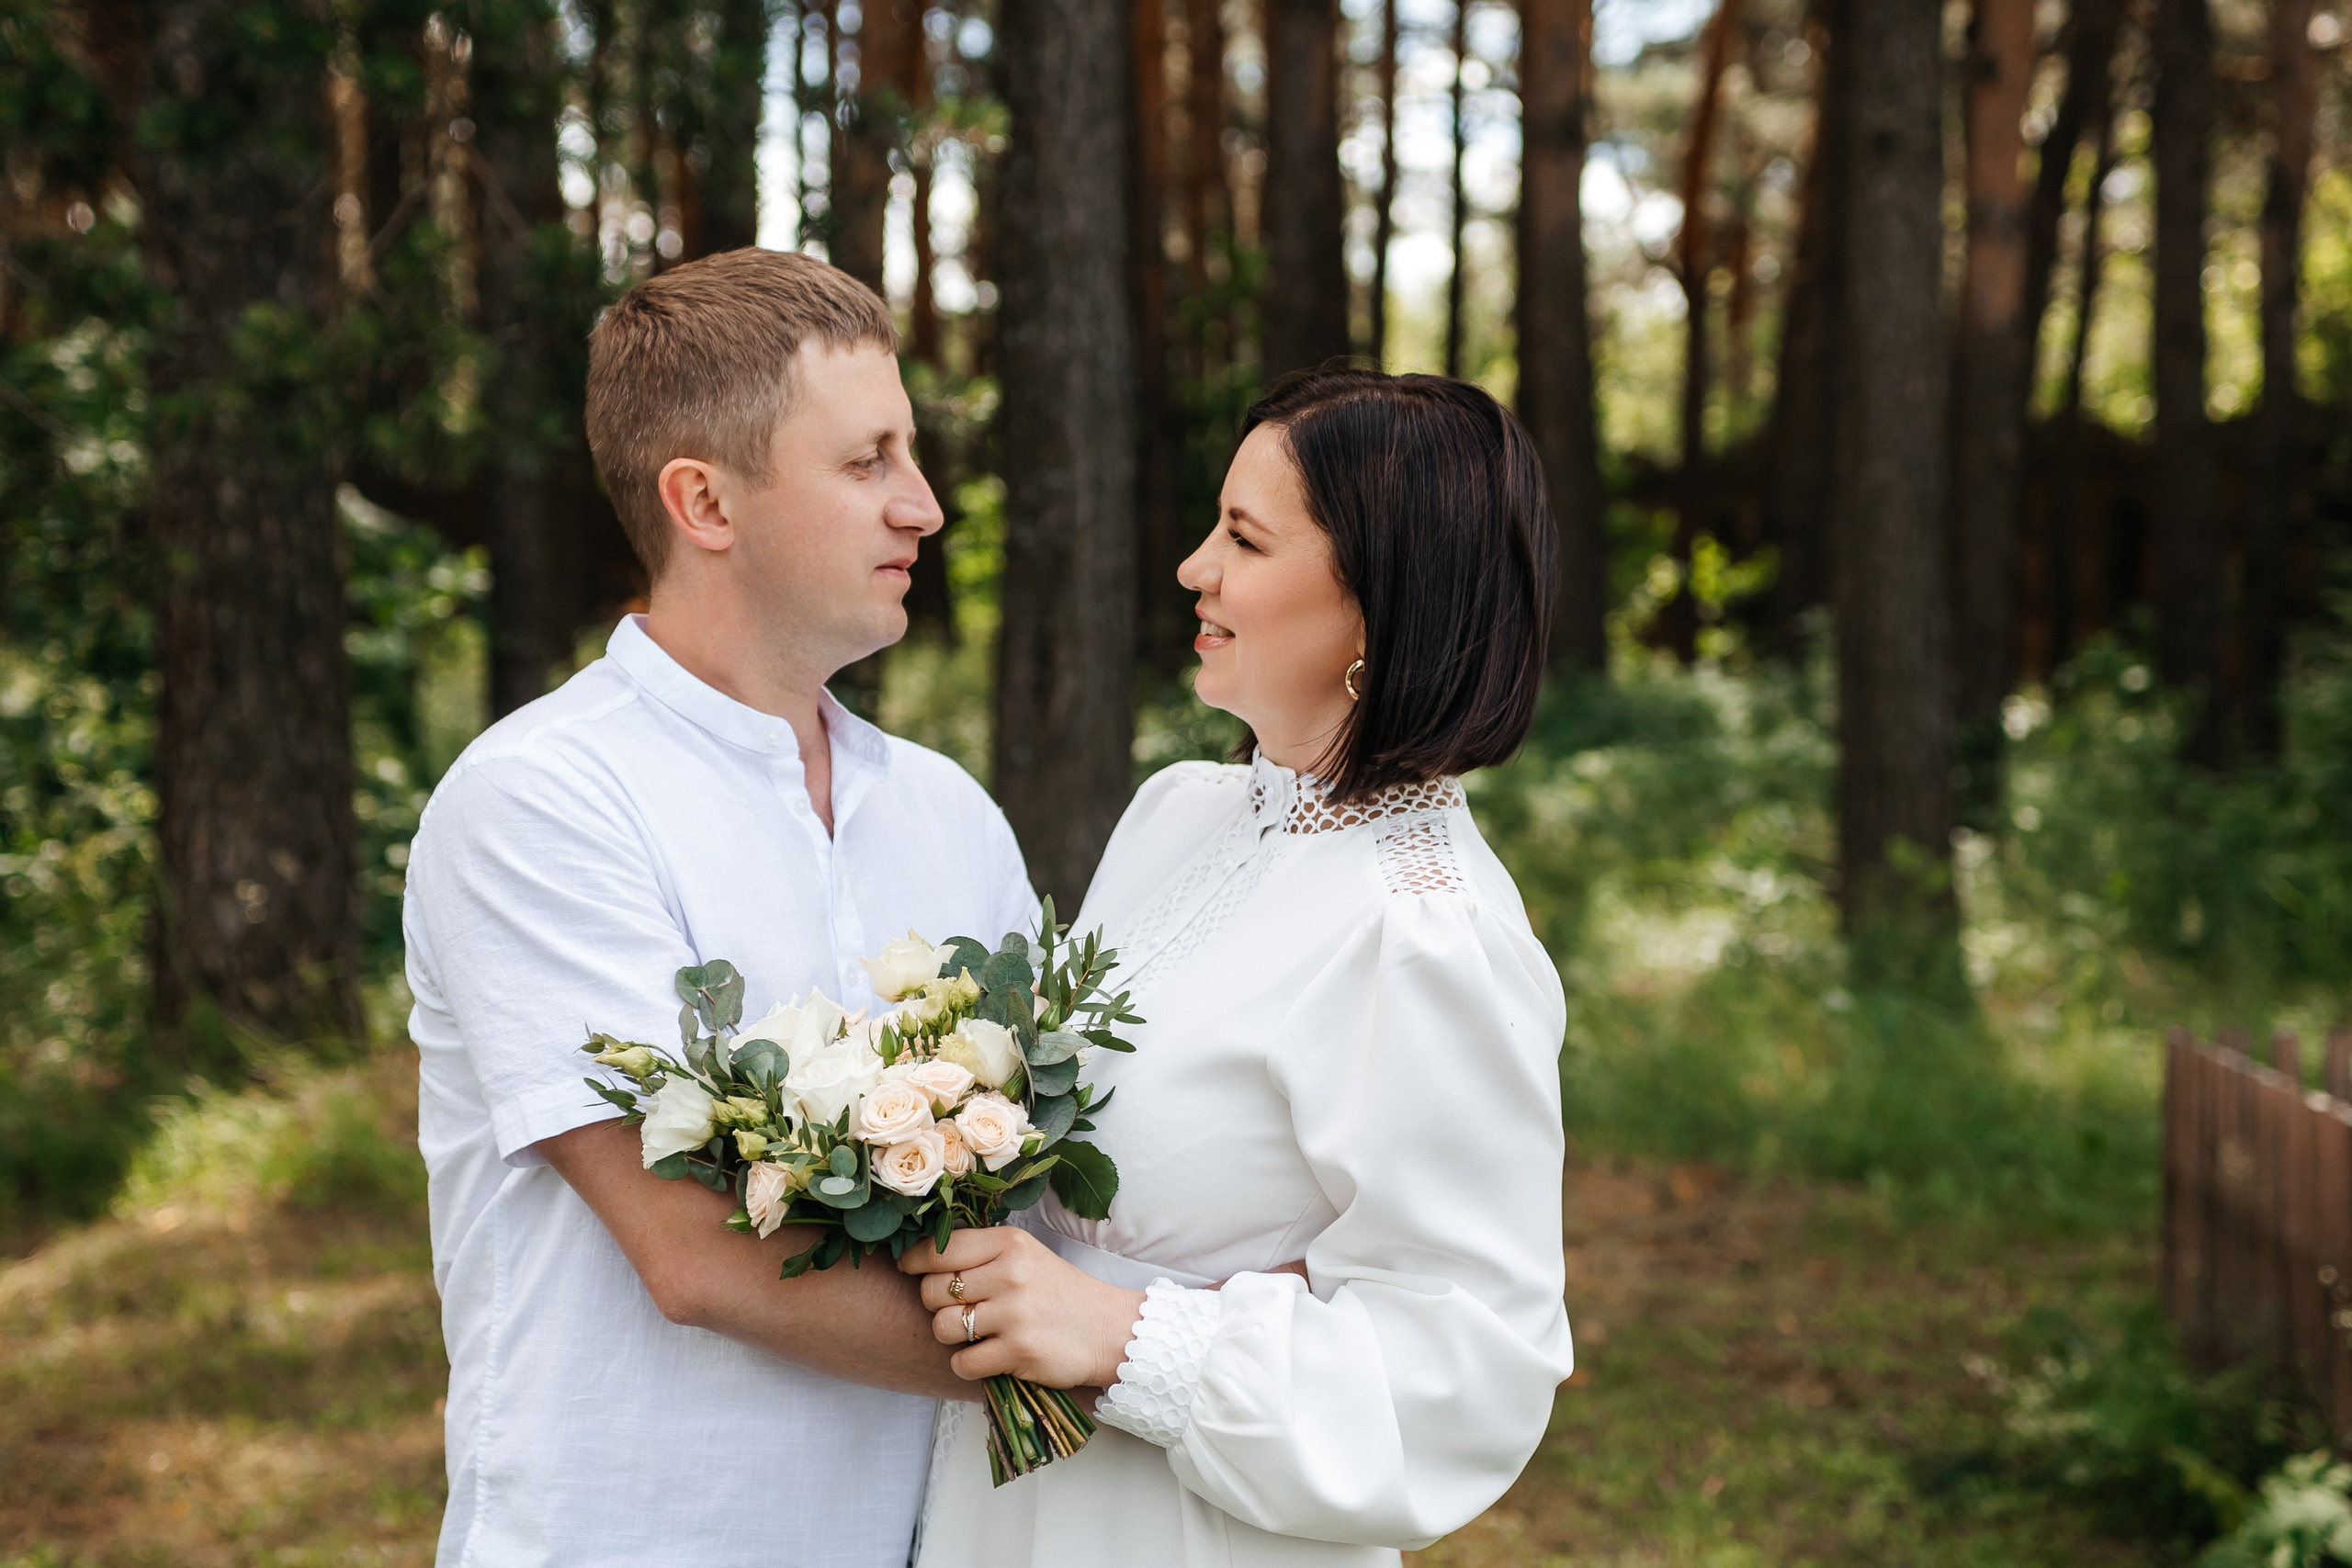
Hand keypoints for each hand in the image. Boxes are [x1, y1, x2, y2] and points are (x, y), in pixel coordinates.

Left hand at [899, 1228, 1145, 1388]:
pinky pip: (962, 1362)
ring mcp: (1014, 1315)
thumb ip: (982, 1253)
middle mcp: (1011, 1274)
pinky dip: (967, 1364)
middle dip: (937, 1303)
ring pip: (941, 1327)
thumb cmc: (1060, 1292)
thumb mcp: (1027, 1256)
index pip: (939, 1248)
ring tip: (974, 1333)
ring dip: (950, 1335)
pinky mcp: (1018, 1352)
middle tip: (959, 1308)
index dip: (914, 1261)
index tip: (910, 1269)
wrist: (1110, 1330)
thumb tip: (920, 1257)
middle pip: (933, 1290)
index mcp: (1010, 1243)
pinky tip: (988, 1355)